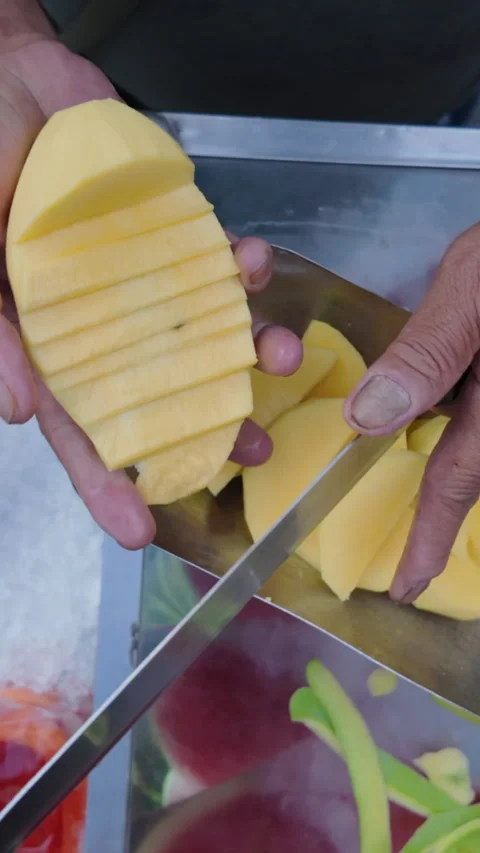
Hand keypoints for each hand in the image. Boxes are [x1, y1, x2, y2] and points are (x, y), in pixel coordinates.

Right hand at [0, 37, 301, 548]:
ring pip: (202, 335)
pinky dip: (242, 267)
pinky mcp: (174, 236)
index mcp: (52, 345)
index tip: (140, 530)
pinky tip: (256, 265)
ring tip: (282, 359)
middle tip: (250, 452)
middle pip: (160, 395)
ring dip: (247, 350)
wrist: (13, 86)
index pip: (79, 431)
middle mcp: (106, 326)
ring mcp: (145, 284)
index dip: (106, 482)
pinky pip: (215, 261)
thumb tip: (20, 414)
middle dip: (207, 427)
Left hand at [344, 224, 479, 602]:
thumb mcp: (475, 280)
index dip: (430, 539)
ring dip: (464, 478)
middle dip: (452, 516)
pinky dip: (471, 437)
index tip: (407, 587)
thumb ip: (429, 348)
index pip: (457, 482)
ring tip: (434, 511)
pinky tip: (458, 414)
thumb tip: (368, 417)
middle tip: (418, 559)